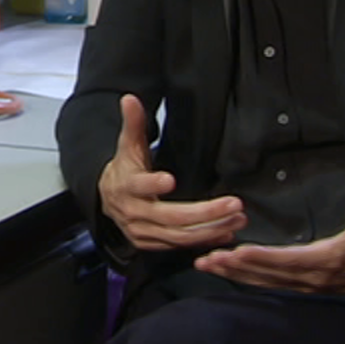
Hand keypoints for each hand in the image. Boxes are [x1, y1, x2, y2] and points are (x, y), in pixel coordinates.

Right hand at [98, 94, 246, 250]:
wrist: (107, 199)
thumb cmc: (125, 169)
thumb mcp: (128, 145)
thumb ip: (133, 122)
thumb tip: (129, 98)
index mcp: (126, 185)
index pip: (138, 185)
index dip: (153, 184)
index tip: (170, 180)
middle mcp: (133, 212)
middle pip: (170, 217)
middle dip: (204, 213)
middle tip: (233, 204)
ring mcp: (142, 232)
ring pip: (179, 235)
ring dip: (211, 228)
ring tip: (237, 217)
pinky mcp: (152, 244)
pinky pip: (180, 245)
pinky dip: (204, 240)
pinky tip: (226, 232)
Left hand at [193, 168, 344, 299]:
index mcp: (324, 258)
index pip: (288, 259)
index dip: (262, 256)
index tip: (238, 251)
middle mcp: (309, 275)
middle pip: (267, 272)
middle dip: (236, 266)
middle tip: (208, 257)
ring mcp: (303, 283)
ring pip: (263, 280)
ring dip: (234, 273)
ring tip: (207, 264)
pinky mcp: (299, 286)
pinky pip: (267, 284)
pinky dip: (245, 278)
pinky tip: (225, 272)